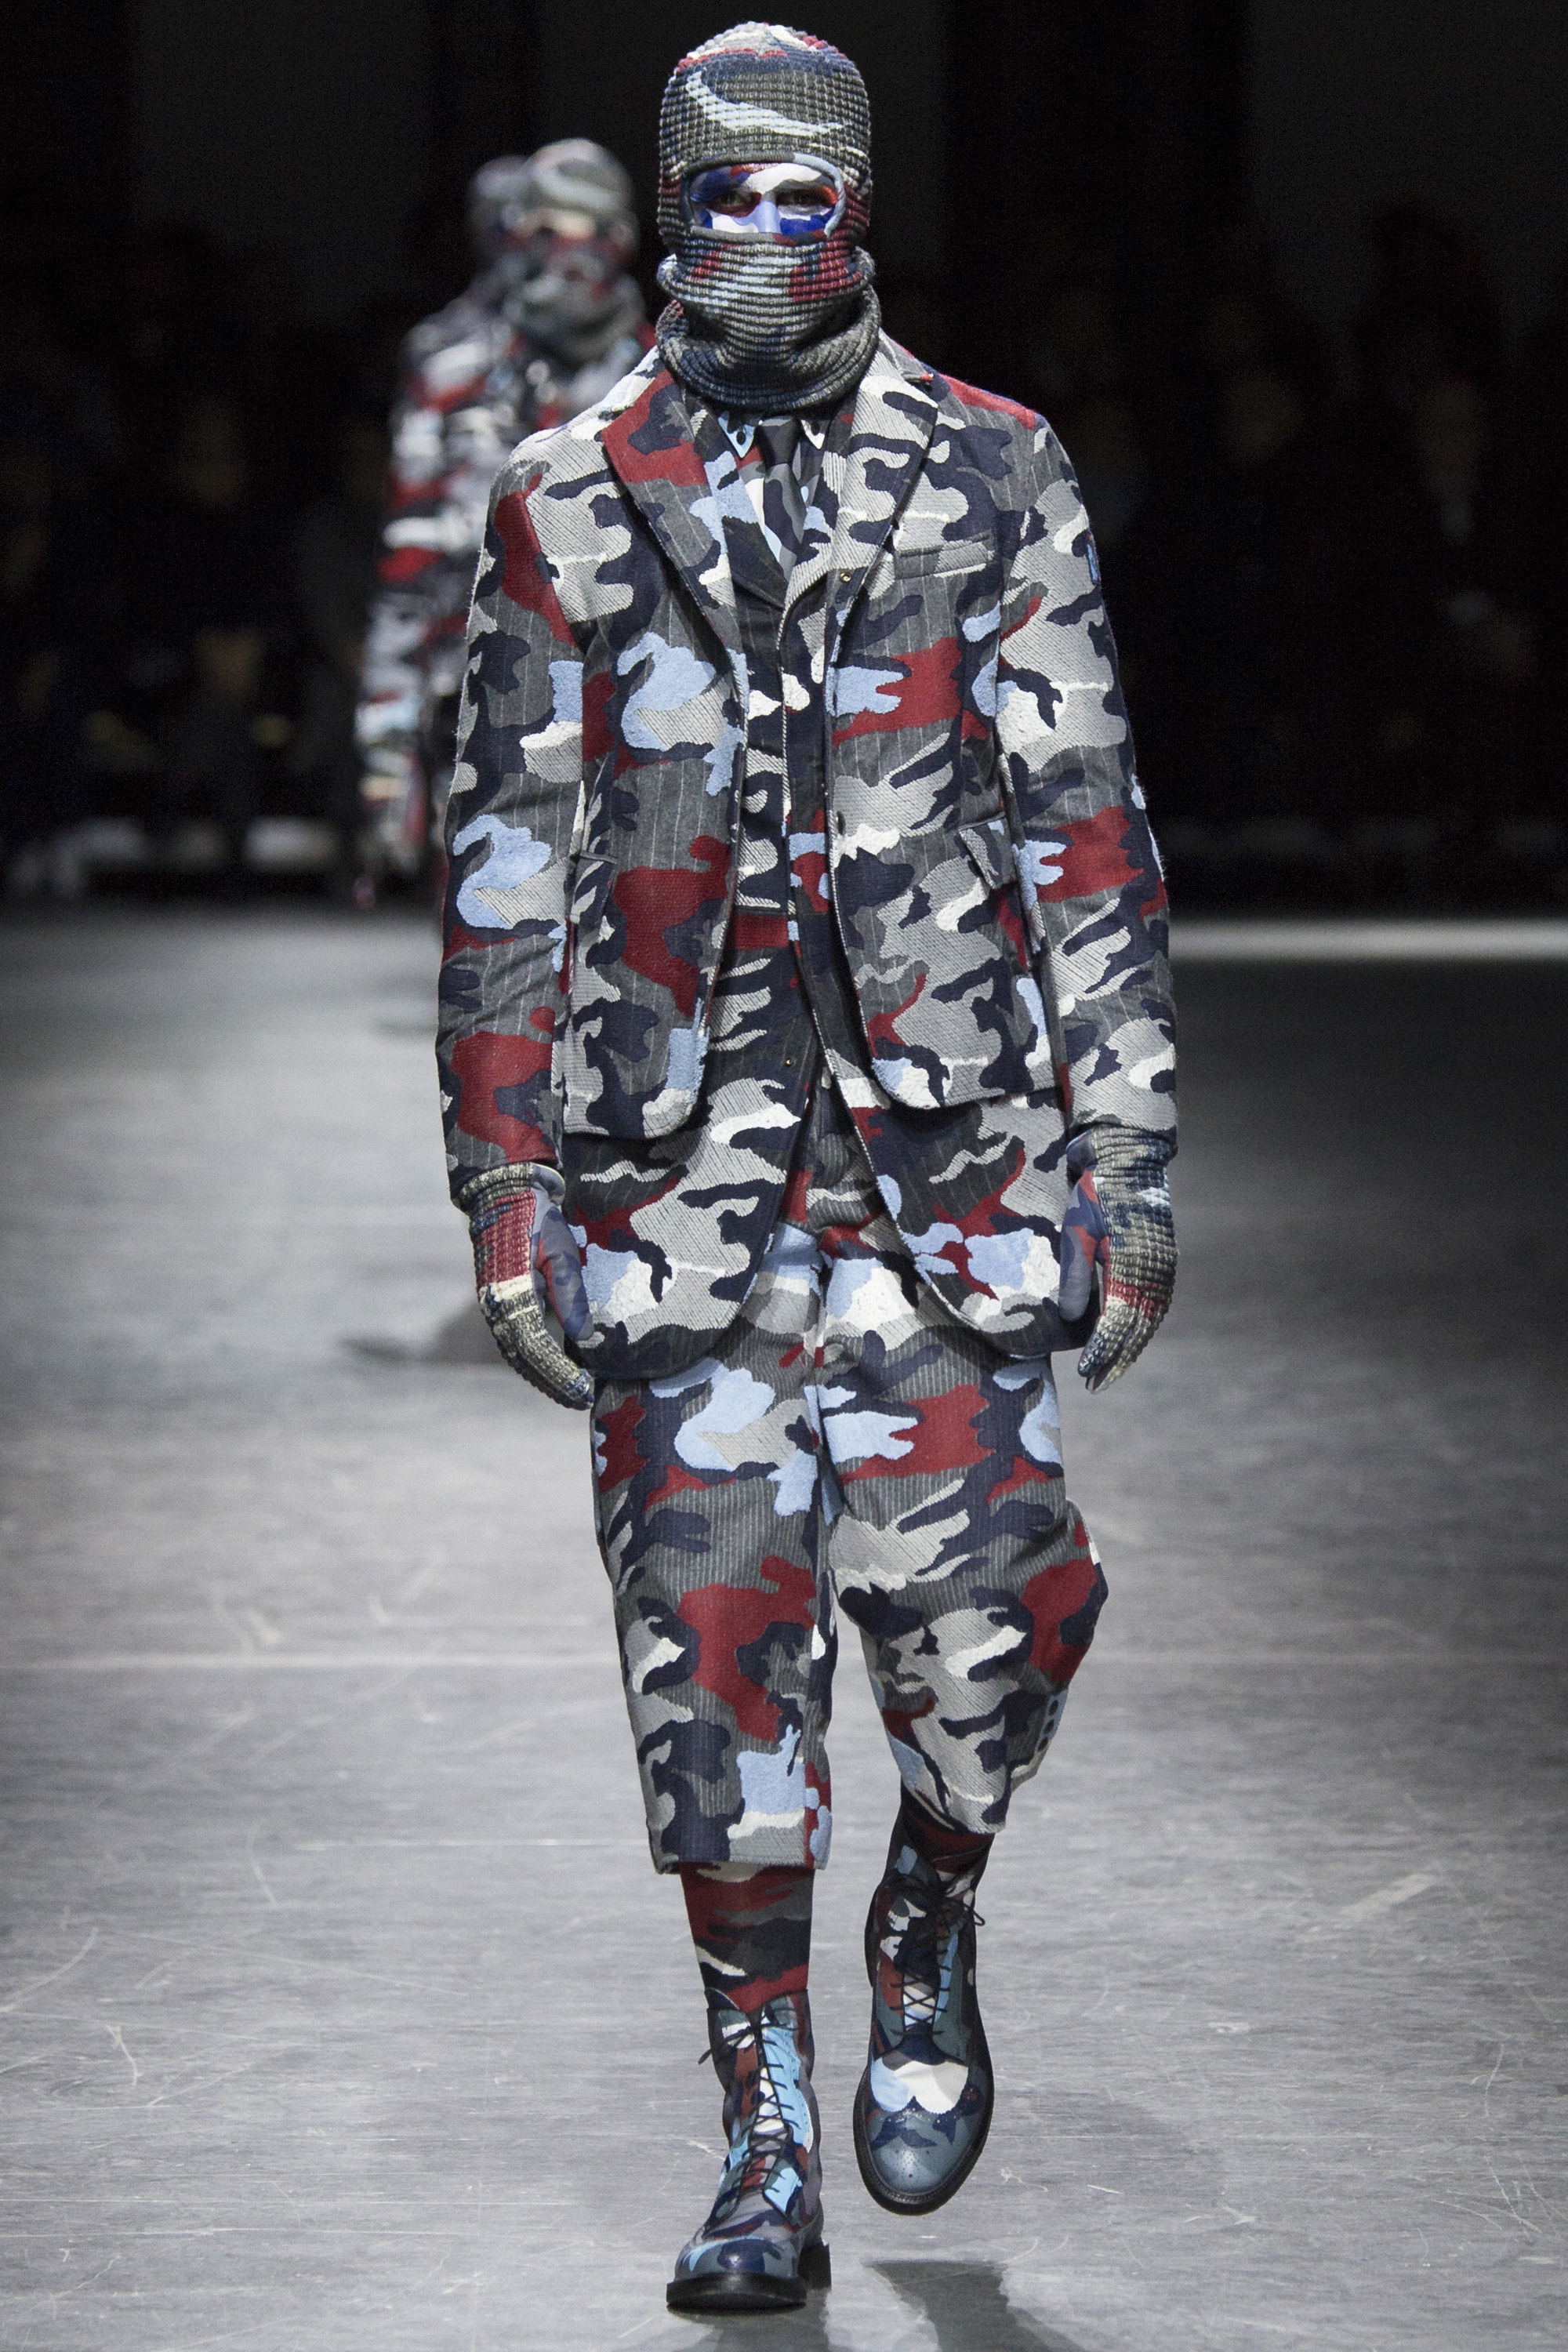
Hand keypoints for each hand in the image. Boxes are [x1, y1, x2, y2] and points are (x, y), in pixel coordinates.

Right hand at [460, 1164, 593, 1408]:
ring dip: (543, 1376)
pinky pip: (515, 1339)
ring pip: (517, 1353)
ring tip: (571, 1392)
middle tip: (582, 1401)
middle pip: (524, 1359)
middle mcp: (496, 1306)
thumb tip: (582, 1338)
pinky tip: (554, 1368)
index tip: (585, 1390)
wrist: (504, 1194)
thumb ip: (569, 1293)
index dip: (560, 1373)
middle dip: (553, 1383)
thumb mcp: (560, 1252)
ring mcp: (495, 1305)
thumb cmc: (537, 1219)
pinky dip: (535, 1359)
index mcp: (510, 1295)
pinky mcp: (499, 1301)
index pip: (535, 1348)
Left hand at [1060, 1128, 1175, 1391]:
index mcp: (1132, 1266)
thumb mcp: (1077, 1233)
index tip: (1085, 1372)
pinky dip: (1143, 1326)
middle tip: (1095, 1385)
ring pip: (1149, 1320)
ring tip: (1111, 1370)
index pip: (1117, 1322)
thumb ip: (1076, 1277)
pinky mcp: (1164, 1260)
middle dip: (1116, 1359)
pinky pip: (1156, 1304)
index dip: (1102, 1350)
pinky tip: (1130, 1339)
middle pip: (1137, 1328)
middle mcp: (1154, 1271)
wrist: (1127, 1158)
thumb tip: (1070, 1318)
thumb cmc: (1096, 1192)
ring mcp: (1163, 1267)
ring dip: (1132, 1348)